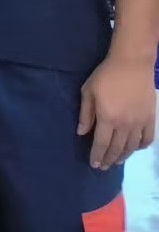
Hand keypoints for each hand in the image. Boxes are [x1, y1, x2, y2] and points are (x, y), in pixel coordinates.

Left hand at [79, 51, 155, 168]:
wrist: (132, 65)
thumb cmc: (105, 76)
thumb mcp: (88, 91)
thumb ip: (85, 114)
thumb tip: (81, 133)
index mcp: (107, 118)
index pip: (101, 143)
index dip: (97, 155)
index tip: (93, 164)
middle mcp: (124, 125)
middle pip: (116, 148)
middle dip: (108, 159)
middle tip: (103, 166)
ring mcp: (139, 123)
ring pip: (132, 147)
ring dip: (123, 156)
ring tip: (116, 161)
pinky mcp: (150, 119)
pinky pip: (147, 139)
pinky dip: (140, 147)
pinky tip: (135, 149)